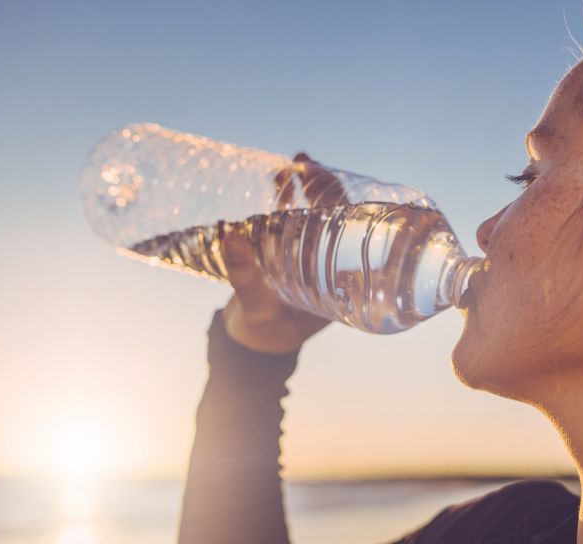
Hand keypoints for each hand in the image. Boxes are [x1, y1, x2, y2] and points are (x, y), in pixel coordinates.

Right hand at [220, 151, 350, 353]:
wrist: (254, 343)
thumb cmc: (265, 333)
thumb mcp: (257, 307)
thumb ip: (244, 277)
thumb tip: (230, 235)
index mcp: (338, 276)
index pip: (352, 232)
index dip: (346, 204)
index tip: (335, 182)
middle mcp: (327, 261)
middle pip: (335, 215)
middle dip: (324, 187)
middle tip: (307, 163)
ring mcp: (307, 253)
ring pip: (313, 212)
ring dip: (306, 186)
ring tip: (296, 162)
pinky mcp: (286, 249)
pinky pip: (292, 218)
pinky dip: (287, 197)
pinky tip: (280, 175)